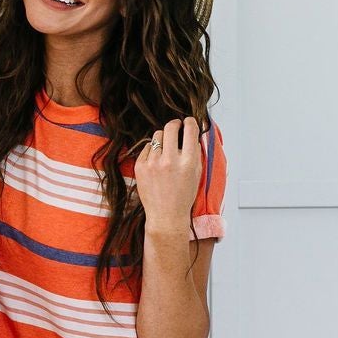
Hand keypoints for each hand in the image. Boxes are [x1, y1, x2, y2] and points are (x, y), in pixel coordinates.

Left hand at [133, 117, 203, 233]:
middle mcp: (170, 160)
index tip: (188, 121)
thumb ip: (196, 152)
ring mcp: (153, 163)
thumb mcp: (196, 173)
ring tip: (166, 148)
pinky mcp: (140, 166)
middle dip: (174, 124)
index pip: (190, 130)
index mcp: (188, 162)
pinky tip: (157, 161)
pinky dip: (152, 151)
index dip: (190, 122)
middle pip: (170, 127)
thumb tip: (192, 133)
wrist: (166, 215)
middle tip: (176, 126)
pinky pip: (147, 148)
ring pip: (157, 136)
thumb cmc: (183, 196)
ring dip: (163, 138)